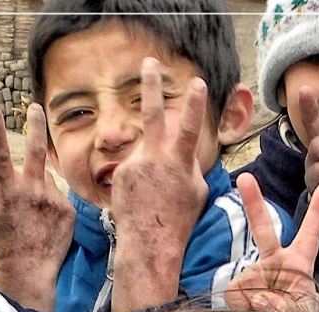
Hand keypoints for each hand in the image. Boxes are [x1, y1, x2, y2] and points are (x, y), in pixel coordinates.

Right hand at [0, 105, 74, 311]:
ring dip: (39, 189)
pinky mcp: (68, 209)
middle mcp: (32, 191)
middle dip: (35, 124)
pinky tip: (45, 225)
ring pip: (46, 180)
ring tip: (33, 217)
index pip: (0, 153)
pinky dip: (50, 205)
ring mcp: (53, 199)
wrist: (27, 272)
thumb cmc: (2, 244)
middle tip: (35, 107)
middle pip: (37, 149)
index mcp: (8, 191)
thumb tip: (10, 177)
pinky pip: (58, 197)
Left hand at [109, 57, 209, 311]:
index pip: (188, 127)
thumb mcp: (196, 190)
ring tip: (156, 195)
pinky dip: (141, 179)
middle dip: (152, 86)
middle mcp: (155, 158)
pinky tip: (144, 199)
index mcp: (178, 163)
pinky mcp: (121, 173)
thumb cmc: (179, 220)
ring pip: (146, 151)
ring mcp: (135, 164)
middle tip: (149, 62)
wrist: (149, 242)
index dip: (194, 104)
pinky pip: (135, 167)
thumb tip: (183, 150)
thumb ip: (189, 164)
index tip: (196, 82)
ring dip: (152, 167)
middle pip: (151, 114)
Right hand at [224, 175, 318, 311]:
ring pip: (252, 283)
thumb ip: (287, 305)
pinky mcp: (235, 294)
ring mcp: (253, 278)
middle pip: (264, 231)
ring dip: (262, 307)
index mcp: (299, 265)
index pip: (310, 236)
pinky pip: (238, 301)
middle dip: (255, 203)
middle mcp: (274, 266)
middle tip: (245, 177)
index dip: (317, 213)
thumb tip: (258, 296)